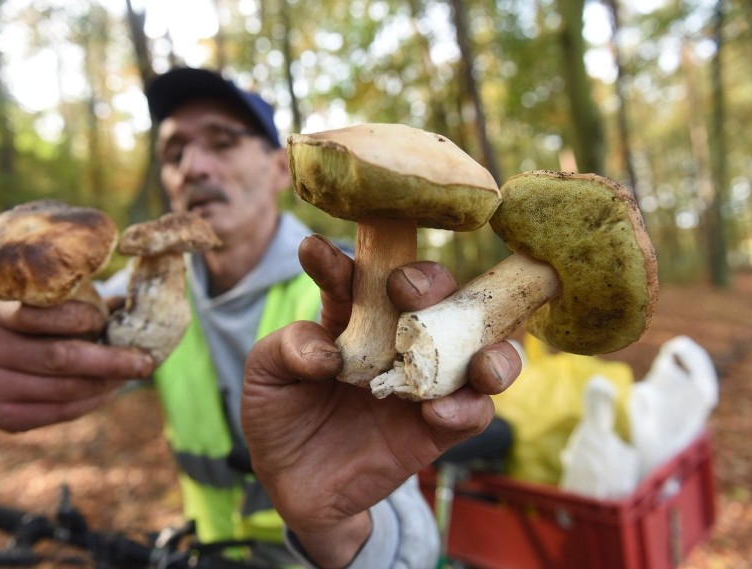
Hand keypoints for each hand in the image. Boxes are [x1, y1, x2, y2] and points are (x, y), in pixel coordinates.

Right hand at [0, 298, 154, 431]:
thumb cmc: (36, 329)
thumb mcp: (52, 307)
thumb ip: (87, 304)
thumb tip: (135, 307)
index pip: (46, 313)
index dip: (86, 317)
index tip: (111, 321)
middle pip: (59, 357)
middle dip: (110, 360)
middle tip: (145, 362)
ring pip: (64, 389)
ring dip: (106, 383)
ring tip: (131, 374)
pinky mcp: (1, 417)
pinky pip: (60, 412)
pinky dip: (92, 402)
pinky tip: (108, 390)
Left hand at [241, 235, 521, 567]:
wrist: (294, 488)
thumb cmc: (280, 419)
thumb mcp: (264, 379)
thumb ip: (285, 351)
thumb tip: (327, 352)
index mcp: (350, 318)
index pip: (353, 278)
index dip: (337, 262)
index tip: (312, 252)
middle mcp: (394, 339)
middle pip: (432, 293)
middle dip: (428, 281)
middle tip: (406, 290)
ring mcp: (421, 381)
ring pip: (477, 346)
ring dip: (487, 344)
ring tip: (475, 357)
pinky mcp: (436, 428)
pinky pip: (473, 410)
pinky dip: (467, 406)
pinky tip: (438, 411)